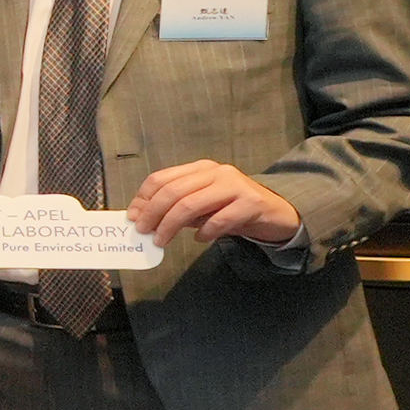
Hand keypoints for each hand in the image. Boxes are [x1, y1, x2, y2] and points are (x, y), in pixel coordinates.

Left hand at [131, 159, 300, 247]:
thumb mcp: (202, 206)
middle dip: (153, 213)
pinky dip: (205, 232)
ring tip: (162, 240)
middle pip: (173, 191)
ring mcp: (235, 185)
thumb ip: (177, 208)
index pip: (161, 178)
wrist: (277, 213)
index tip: (132, 217)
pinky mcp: (251, 203)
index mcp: (200, 169)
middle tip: (143, 232)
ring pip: (191, 204)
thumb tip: (144, 219)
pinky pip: (220, 220)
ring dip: (171, 225)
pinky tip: (200, 239)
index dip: (143, 198)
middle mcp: (216, 172)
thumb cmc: (233, 209)